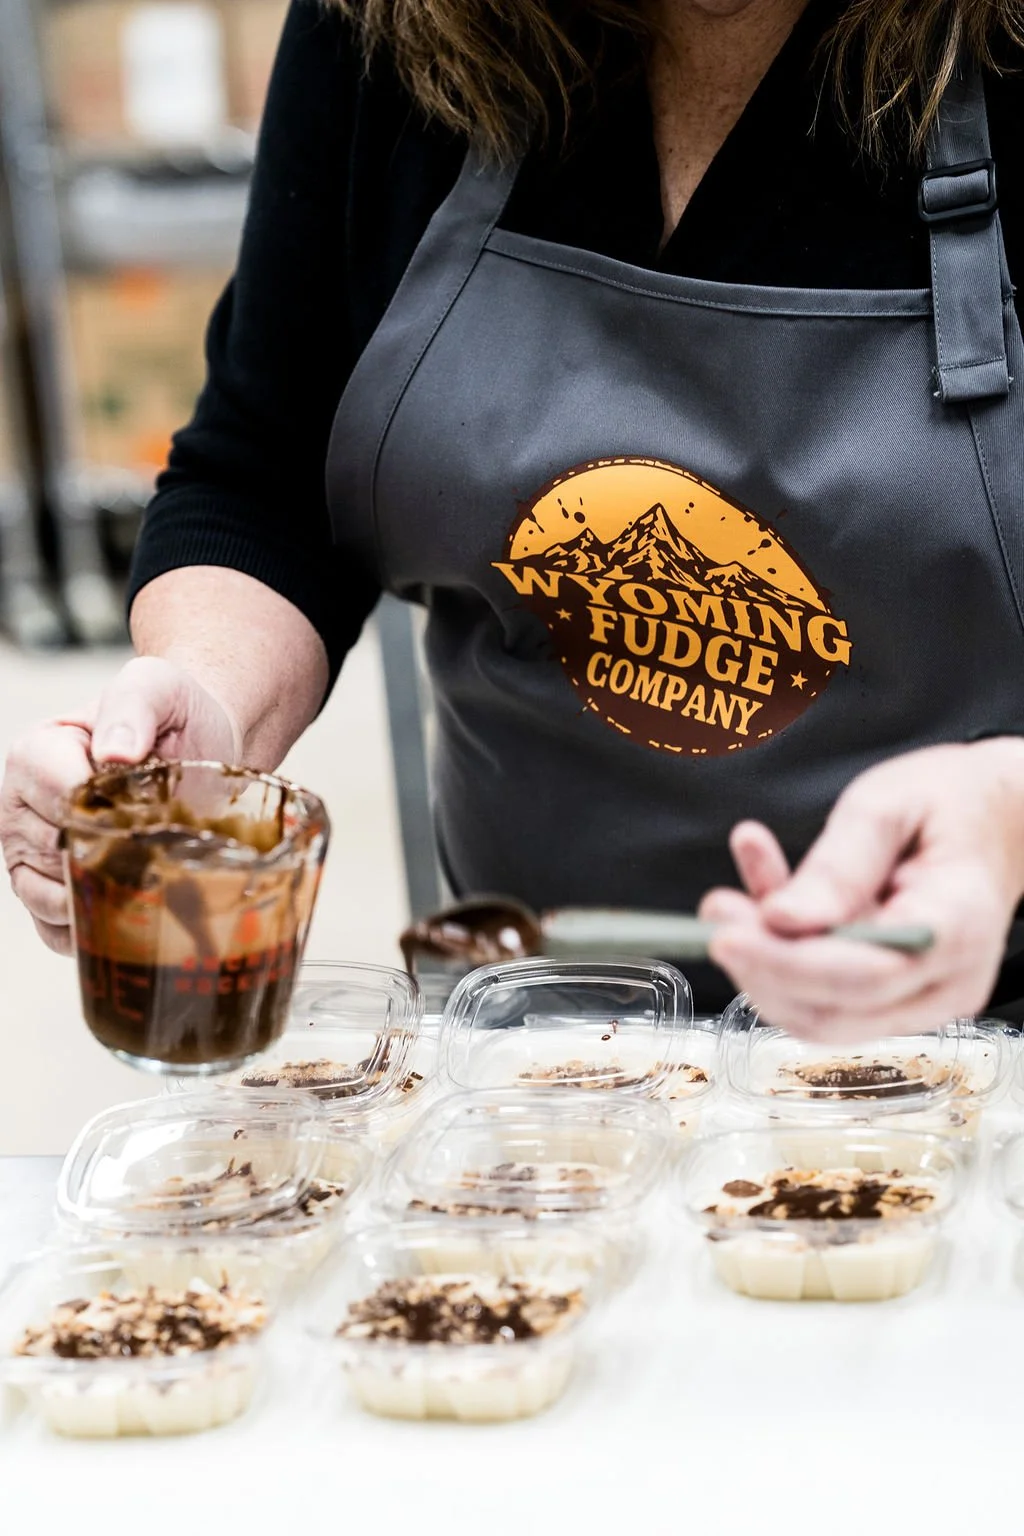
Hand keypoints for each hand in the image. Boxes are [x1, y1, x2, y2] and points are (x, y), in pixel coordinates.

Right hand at [0, 657, 241, 954]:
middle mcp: (20, 805)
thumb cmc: (172, 715)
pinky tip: (126, 913)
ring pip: (48, 897)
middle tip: (160, 849)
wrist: (196, 744)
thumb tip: (114, 754)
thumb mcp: (156, 687)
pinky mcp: (47, 891)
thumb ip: (133, 706)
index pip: (59, 797)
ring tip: (148, 879)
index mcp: (36, 753)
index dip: (109, 811)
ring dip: (101, 897)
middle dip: (111, 856)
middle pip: (54, 851)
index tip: (152, 811)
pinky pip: (53, 929)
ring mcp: (28, 852)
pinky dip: (89, 931)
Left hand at [699, 739, 1023, 1039]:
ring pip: (822, 1015)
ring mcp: (925, 997)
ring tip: (727, 901)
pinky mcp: (897, 997)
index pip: (865, 973)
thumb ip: (838, 864)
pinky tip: (760, 894)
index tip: (725, 935)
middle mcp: (948, 980)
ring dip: (763, 966)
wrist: (996, 817)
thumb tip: (781, 919)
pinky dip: (781, 956)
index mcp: (958, 926)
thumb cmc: (950, 802)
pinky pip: (826, 994)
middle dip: (762, 968)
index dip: (786, 962)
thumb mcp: (887, 804)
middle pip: (837, 1010)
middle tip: (716, 912)